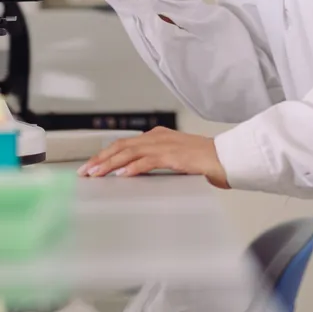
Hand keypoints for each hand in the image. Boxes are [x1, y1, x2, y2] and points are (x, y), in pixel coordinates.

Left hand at [77, 127, 230, 188]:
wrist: (227, 158)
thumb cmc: (205, 162)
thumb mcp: (175, 160)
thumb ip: (156, 162)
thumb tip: (135, 173)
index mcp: (157, 136)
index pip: (124, 144)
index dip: (105, 155)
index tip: (90, 167)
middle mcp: (158, 137)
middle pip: (121, 146)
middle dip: (100, 159)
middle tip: (85, 171)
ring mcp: (165, 145)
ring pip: (130, 152)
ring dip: (110, 164)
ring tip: (96, 174)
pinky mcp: (173, 155)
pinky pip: (148, 161)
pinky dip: (133, 167)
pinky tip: (122, 175)